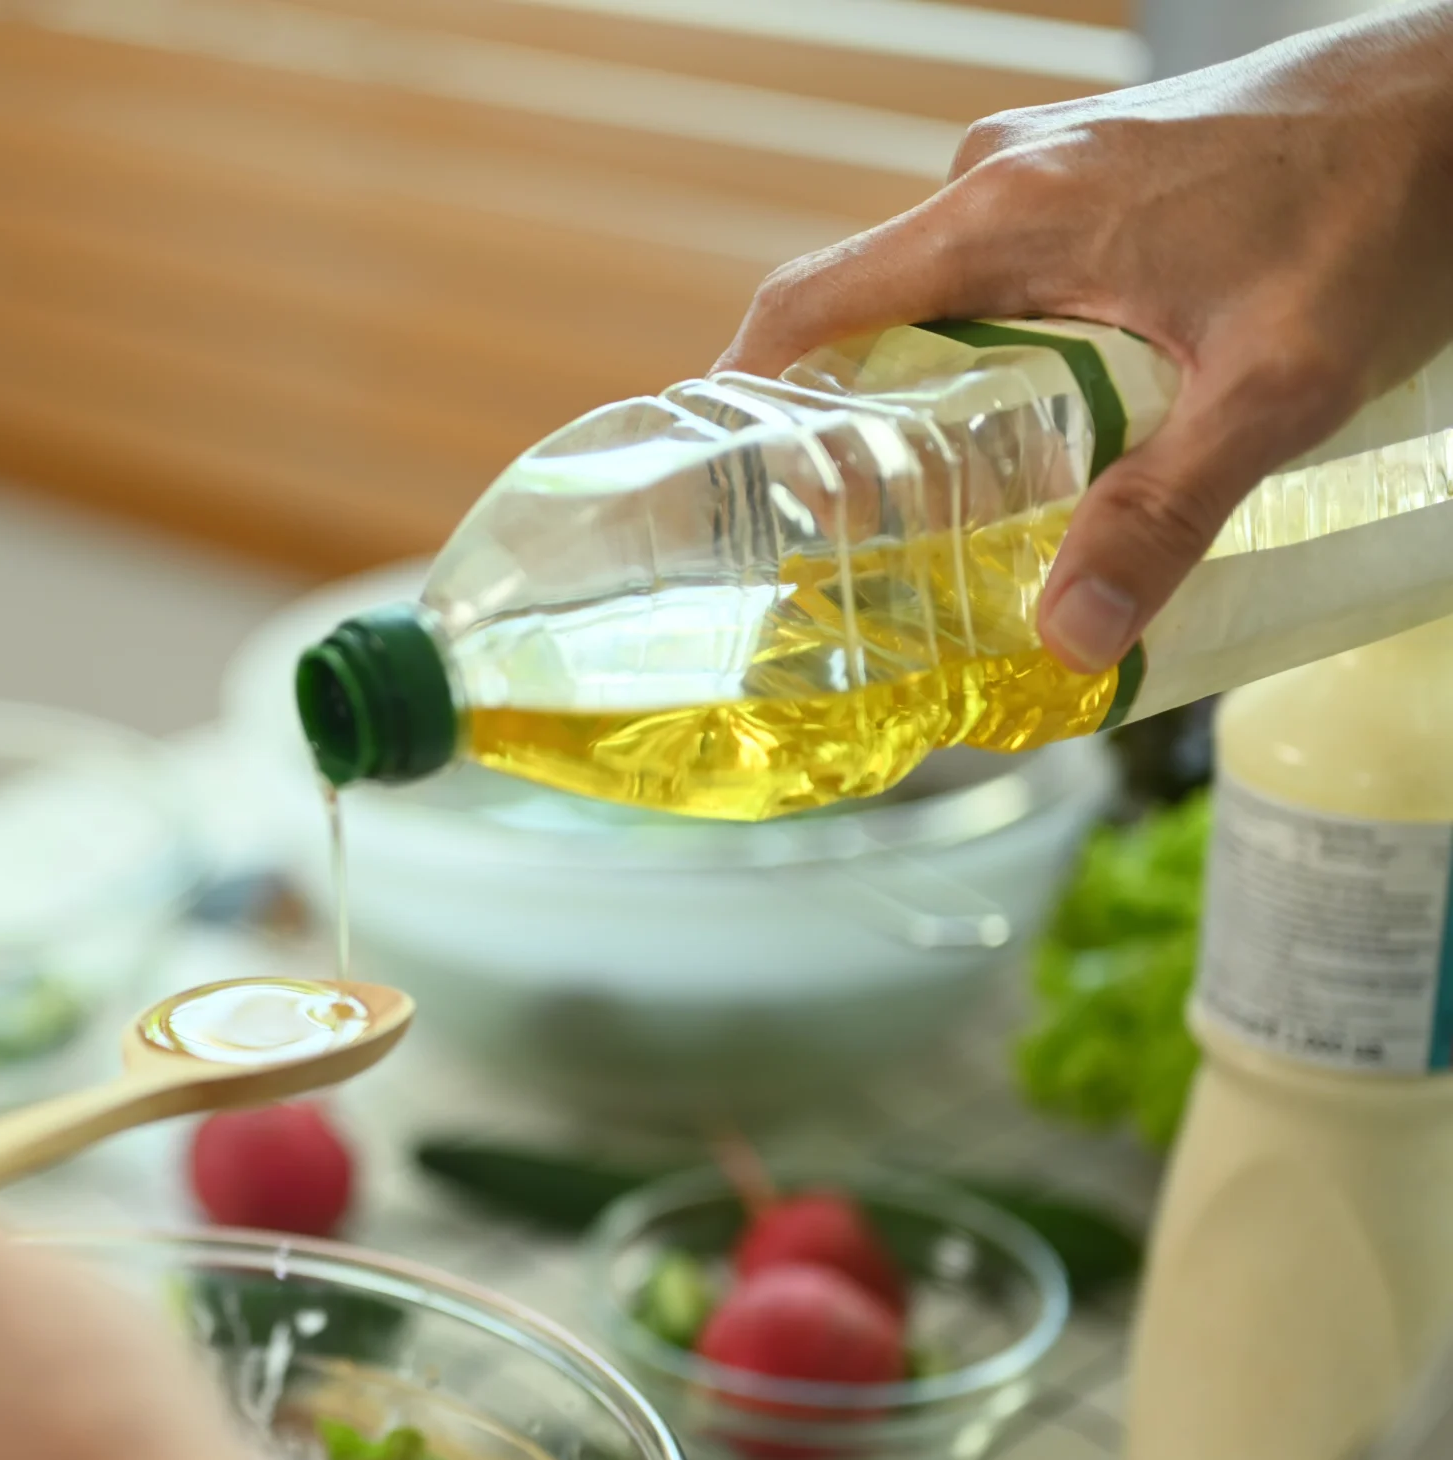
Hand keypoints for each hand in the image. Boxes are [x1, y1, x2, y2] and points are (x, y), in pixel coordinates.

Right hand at [717, 5, 1452, 672]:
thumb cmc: (1382, 209)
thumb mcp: (1277, 387)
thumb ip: (1167, 510)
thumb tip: (1067, 636)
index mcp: (1002, 215)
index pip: (805, 308)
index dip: (741, 404)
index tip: (728, 499)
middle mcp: (1000, 179)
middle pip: (864, 320)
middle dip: (849, 431)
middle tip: (864, 546)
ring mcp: (1047, 170)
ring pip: (939, 302)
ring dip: (935, 399)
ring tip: (961, 509)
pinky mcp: (1096, 176)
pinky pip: (1001, 276)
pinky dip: (997, 355)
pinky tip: (1054, 428)